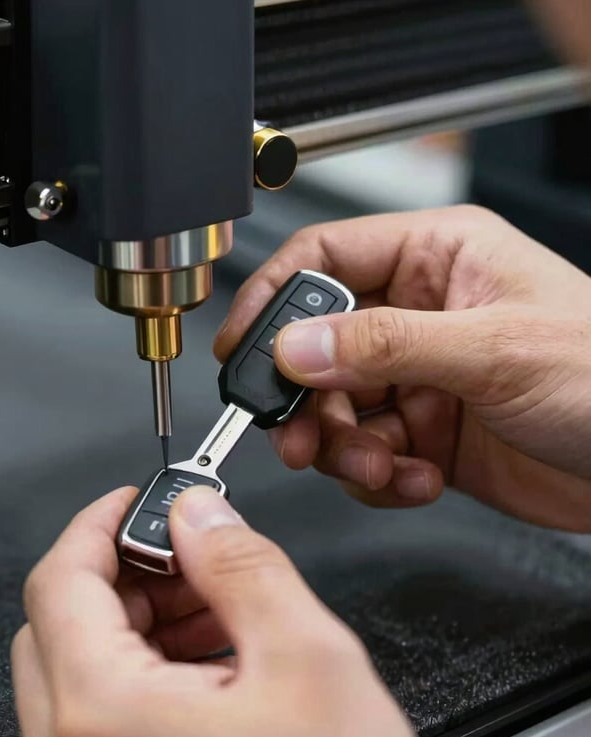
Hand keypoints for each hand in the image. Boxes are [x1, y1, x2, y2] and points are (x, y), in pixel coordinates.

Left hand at [12, 487, 431, 736]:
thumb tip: (200, 516)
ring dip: (137, 626)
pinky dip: (143, 680)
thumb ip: (242, 566)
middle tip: (190, 559)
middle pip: (58, 625)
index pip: (58, 579)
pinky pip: (99, 727)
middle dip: (125, 575)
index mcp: (102, 717)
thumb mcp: (309, 661)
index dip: (99, 522)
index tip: (134, 501)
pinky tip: (211, 672)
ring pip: (77, 676)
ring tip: (216, 615)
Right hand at [215, 206, 590, 530]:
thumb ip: (385, 345)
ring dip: (344, 448)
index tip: (242, 346)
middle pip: (318, 347)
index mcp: (437, 258)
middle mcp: (420, 313)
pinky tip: (416, 479)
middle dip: (307, 399)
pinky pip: (367, 454)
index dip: (273, 299)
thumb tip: (297, 346)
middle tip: (300, 436)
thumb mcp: (493, 350)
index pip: (324, 260)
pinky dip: (378, 477)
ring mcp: (422, 377)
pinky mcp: (427, 434)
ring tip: (378, 467)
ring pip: (336, 409)